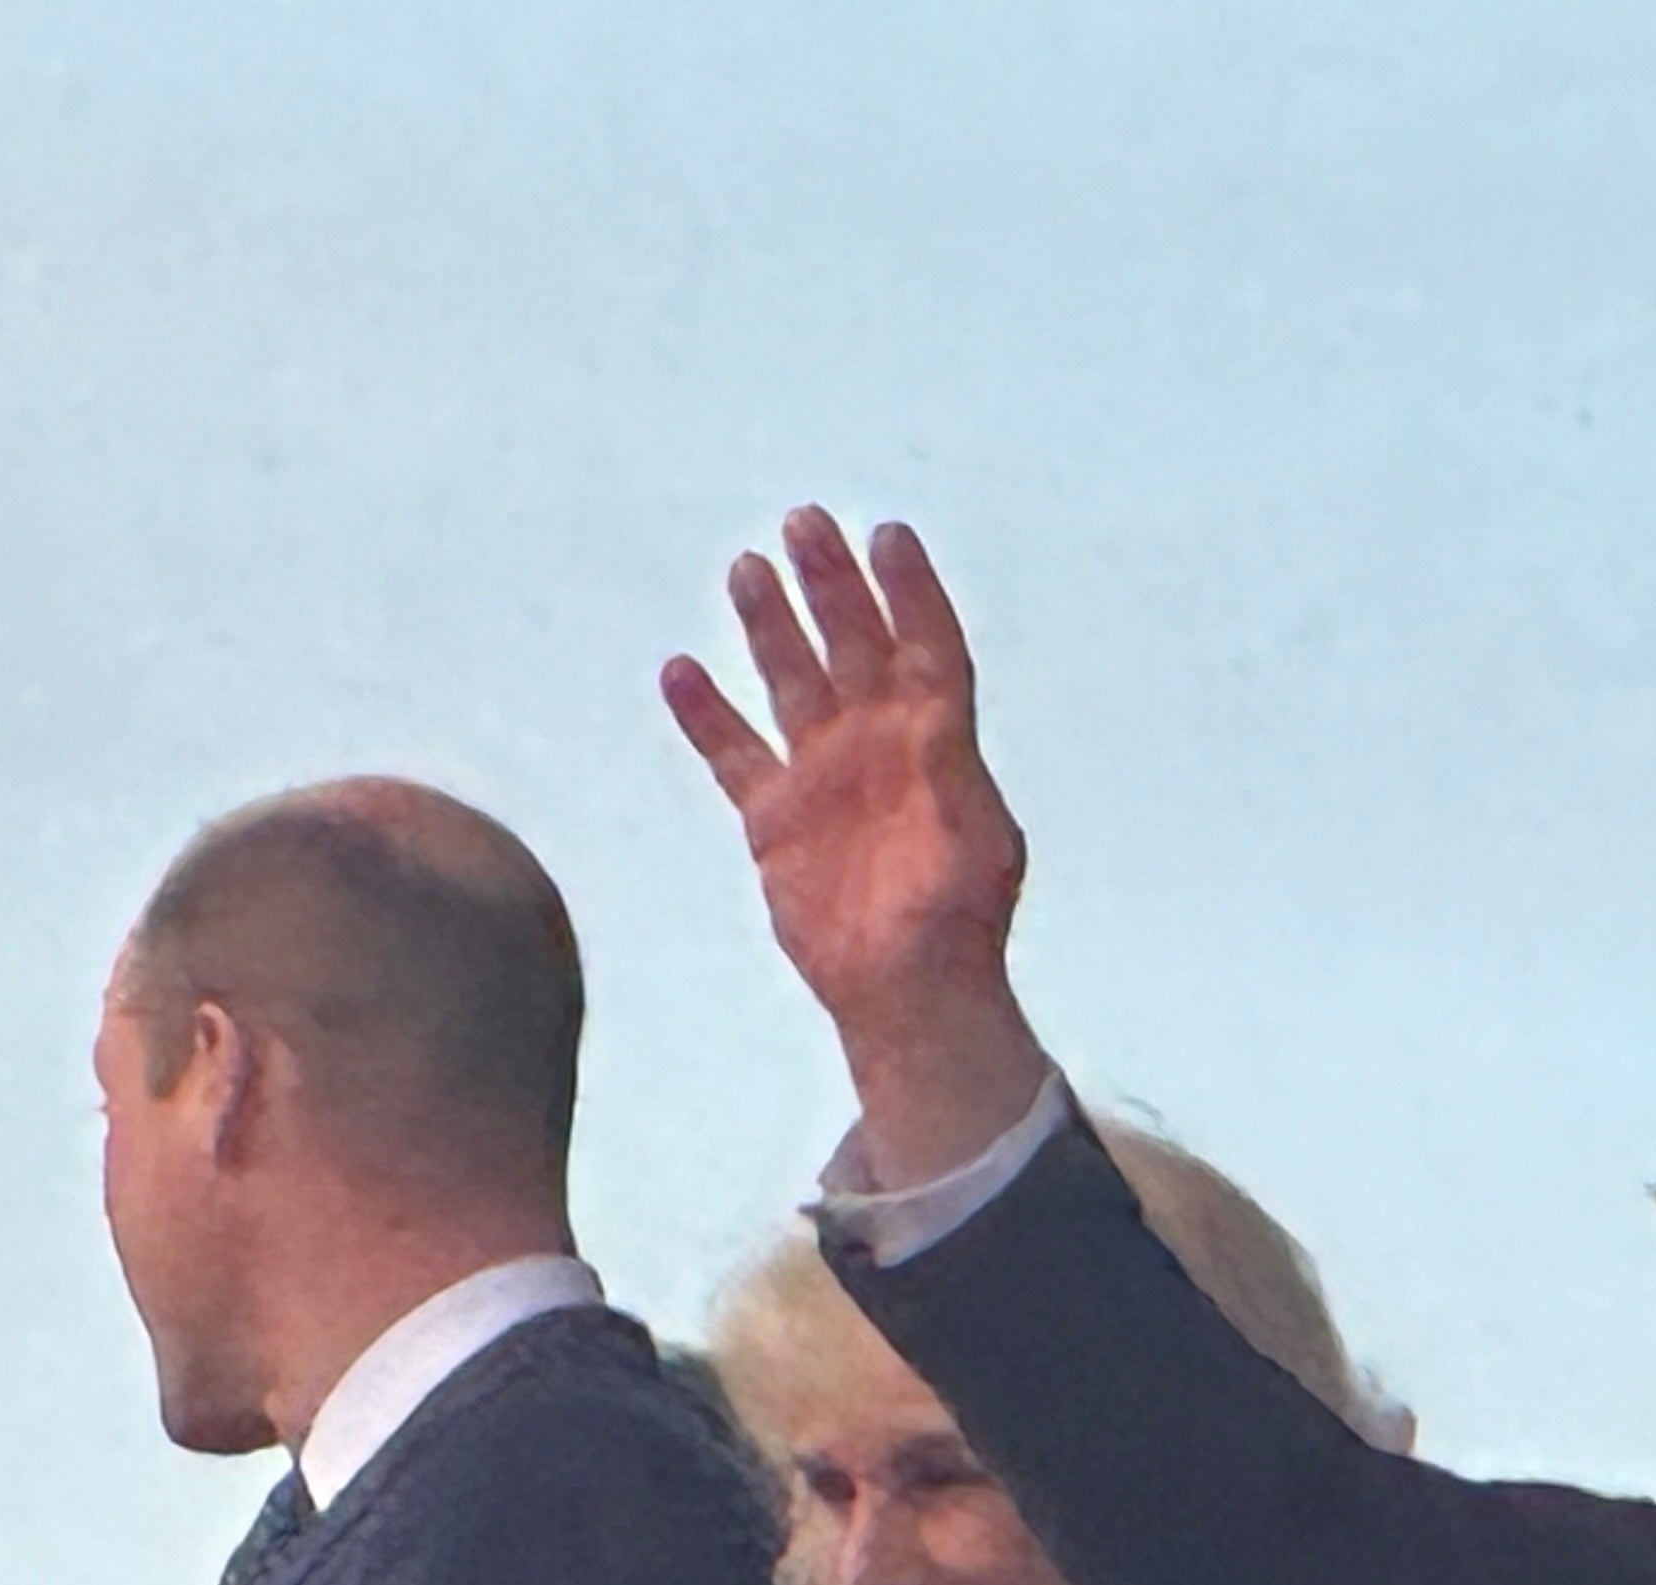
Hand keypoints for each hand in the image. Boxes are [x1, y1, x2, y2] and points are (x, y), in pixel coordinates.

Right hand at [661, 508, 1050, 1182]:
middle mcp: (878, 746)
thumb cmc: (956, 918)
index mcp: (935, 741)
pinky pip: (733, 753)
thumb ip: (950, 758)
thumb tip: (932, 691)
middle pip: (853, 644)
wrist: (906, 990)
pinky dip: (707, 715)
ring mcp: (824, 777)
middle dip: (831, 584)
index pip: (925, 644)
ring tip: (747, 567)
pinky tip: (679, 672)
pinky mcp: (776, 819)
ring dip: (771, 626)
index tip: (887, 534)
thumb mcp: (975, 831)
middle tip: (803, 522)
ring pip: (792, 680)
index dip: (910, 589)